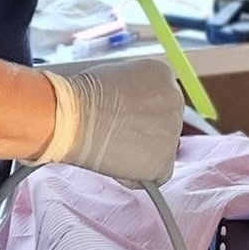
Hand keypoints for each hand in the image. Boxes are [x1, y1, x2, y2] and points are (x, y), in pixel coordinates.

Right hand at [45, 57, 184, 184]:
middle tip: (116, 137)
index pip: (160, 100)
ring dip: (140, 153)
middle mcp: (175, 98)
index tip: (122, 119)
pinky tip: (117, 165)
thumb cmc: (80, 98)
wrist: (73, 118)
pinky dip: (139, 175)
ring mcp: (173, 129)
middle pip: (164, 124)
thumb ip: (131, 92)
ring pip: (161, 150)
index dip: (138, 114)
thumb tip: (130, 111)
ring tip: (112, 149)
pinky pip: (158, 174)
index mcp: (162, 74)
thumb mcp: (112, 78)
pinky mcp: (164, 159)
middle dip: (143, 133)